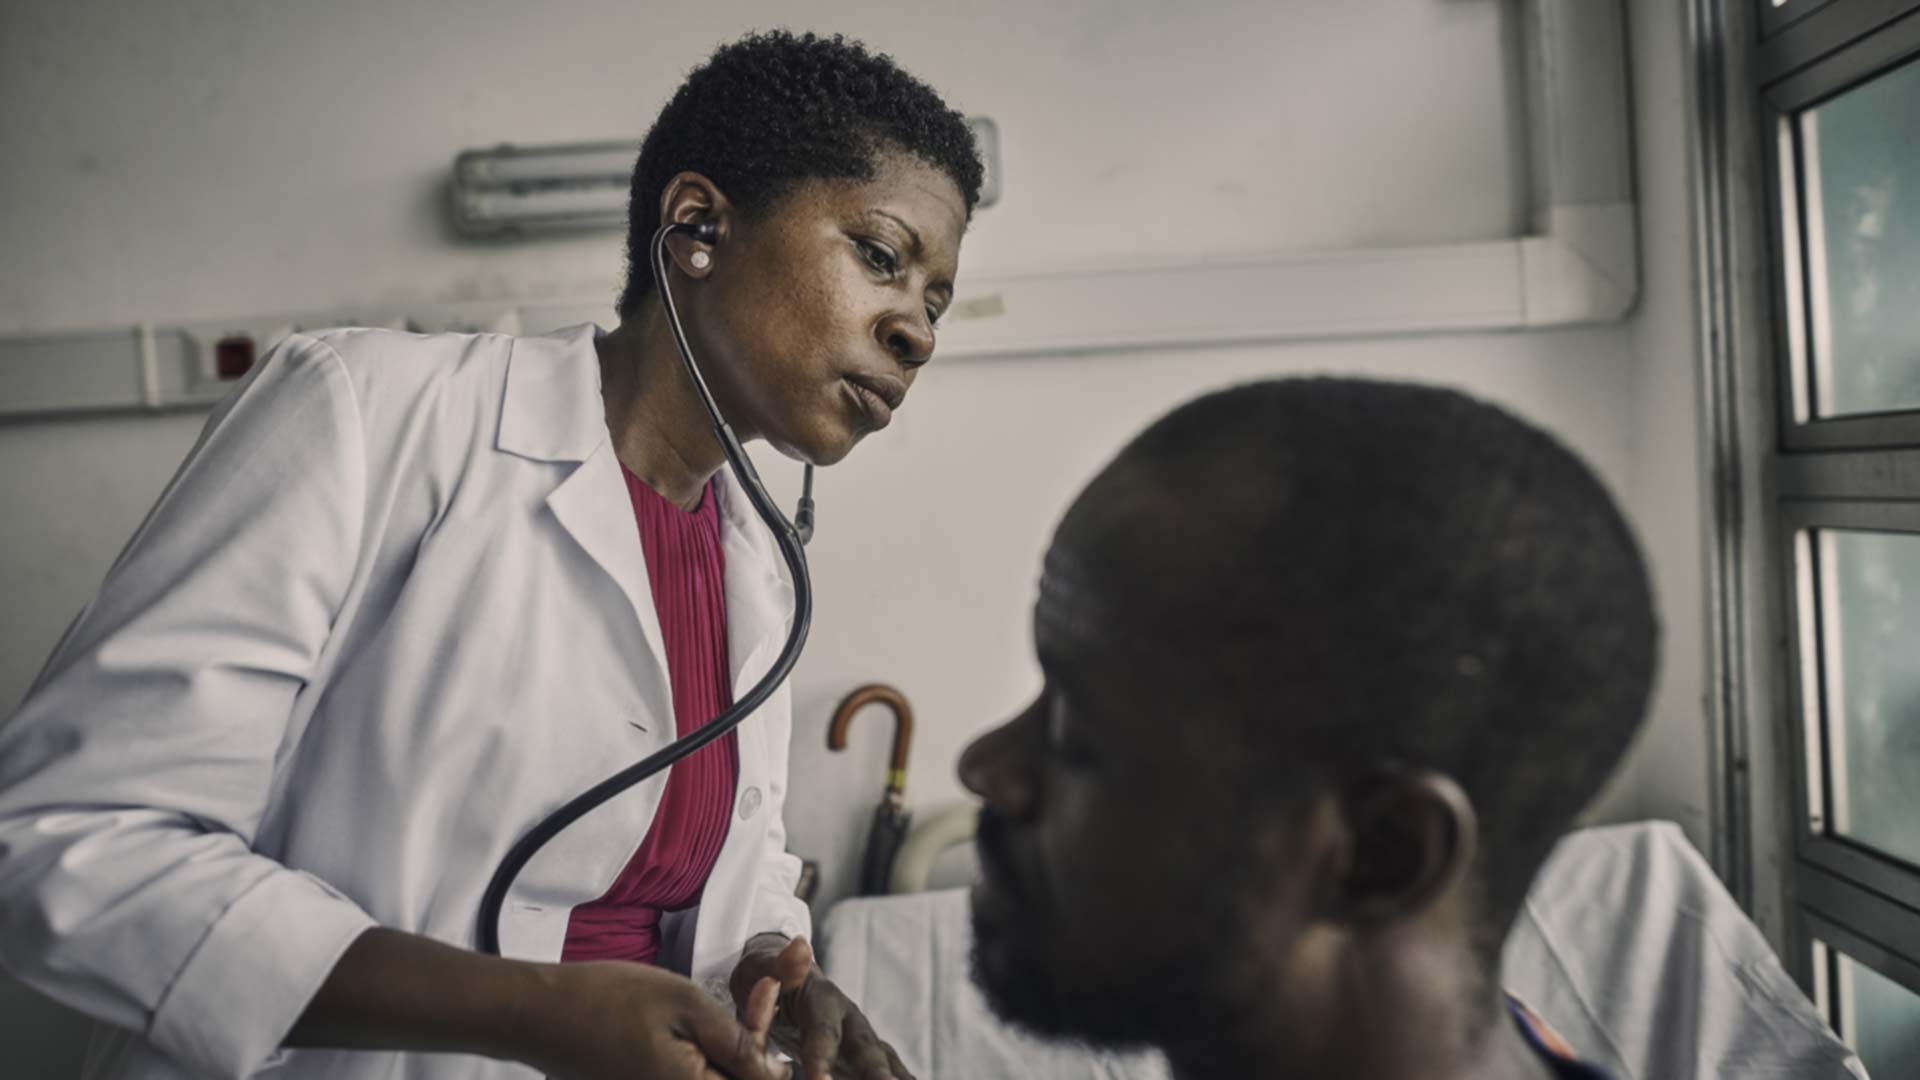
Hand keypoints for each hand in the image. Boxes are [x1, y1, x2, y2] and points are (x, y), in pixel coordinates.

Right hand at [536, 959, 790, 1079]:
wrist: (542, 1015)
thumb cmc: (611, 1001)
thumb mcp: (688, 1007)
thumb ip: (740, 1043)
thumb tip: (779, 1072)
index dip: (773, 1054)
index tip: (772, 999)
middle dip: (753, 1046)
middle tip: (760, 992)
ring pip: (713, 1076)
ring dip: (730, 1050)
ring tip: (730, 1003)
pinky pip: (688, 1078)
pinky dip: (704, 1056)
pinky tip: (701, 1023)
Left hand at [732, 936, 914, 1079]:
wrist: (781, 977)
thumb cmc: (764, 975)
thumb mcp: (762, 966)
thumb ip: (782, 966)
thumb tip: (800, 945)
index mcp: (823, 1000)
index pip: (823, 1032)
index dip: (822, 1057)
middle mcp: (850, 1019)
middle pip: (867, 1050)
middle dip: (877, 1074)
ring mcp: (861, 1037)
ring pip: (883, 1062)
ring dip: (895, 1077)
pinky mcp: (863, 1055)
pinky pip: (885, 1070)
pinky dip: (900, 1077)